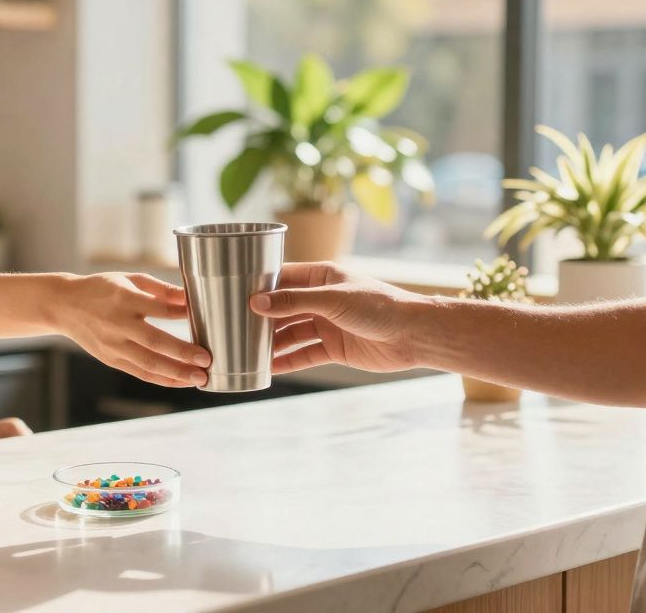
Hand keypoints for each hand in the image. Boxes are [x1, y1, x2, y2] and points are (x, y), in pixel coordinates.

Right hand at [53, 272, 210, 387]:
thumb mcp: (130, 280)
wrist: (64, 306)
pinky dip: (162, 379)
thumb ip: (161, 290)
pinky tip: (181, 381)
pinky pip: (140, 373)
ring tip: (200, 378)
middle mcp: (118, 325)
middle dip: (183, 354)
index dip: (182, 316)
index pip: (159, 309)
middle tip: (206, 361)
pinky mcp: (111, 360)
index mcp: (125, 299)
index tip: (204, 322)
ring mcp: (113, 346)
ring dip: (176, 373)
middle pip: (155, 342)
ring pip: (148, 364)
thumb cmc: (102, 289)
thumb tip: (190, 298)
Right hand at [250, 261, 430, 373]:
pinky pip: (304, 354)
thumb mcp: (333, 299)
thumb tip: (257, 303)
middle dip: (260, 318)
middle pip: (283, 308)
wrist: (413, 335)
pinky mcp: (334, 348)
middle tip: (233, 327)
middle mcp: (321, 299)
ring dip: (271, 342)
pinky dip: (287, 361)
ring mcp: (327, 324)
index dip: (259, 286)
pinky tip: (268, 368)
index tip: (233, 295)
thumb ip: (294, 301)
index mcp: (321, 277)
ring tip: (245, 350)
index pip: (282, 277)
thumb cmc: (378, 306)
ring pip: (291, 333)